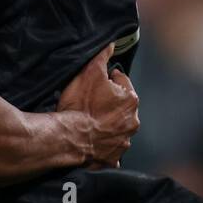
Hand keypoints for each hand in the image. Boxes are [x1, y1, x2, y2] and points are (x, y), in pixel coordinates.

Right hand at [57, 44, 139, 167]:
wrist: (69, 138)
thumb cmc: (80, 105)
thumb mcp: (89, 72)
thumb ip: (103, 56)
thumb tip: (112, 45)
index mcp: (131, 100)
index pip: (121, 81)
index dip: (106, 80)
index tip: (95, 84)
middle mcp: (132, 121)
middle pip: (121, 106)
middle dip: (109, 103)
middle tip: (90, 102)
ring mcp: (124, 141)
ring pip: (117, 128)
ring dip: (108, 125)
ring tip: (89, 121)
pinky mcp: (113, 157)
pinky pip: (110, 149)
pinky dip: (104, 146)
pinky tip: (93, 142)